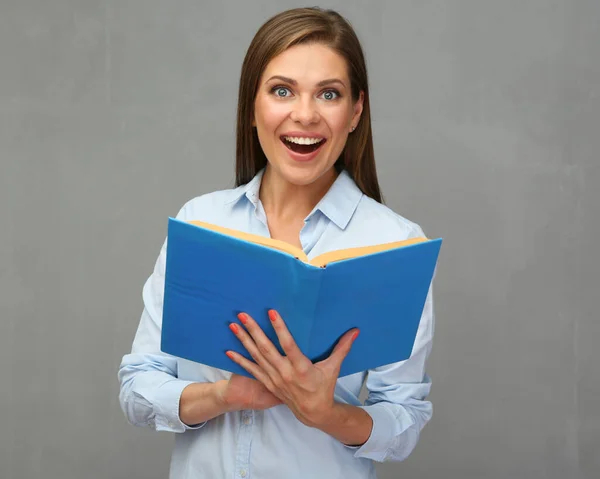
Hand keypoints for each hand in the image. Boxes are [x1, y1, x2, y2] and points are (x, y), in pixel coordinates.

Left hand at [225, 310, 358, 427]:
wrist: (313, 412)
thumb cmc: (323, 387)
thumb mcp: (333, 367)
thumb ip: (342, 348)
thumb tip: (355, 331)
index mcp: (301, 367)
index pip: (288, 344)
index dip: (280, 329)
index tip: (271, 313)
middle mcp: (285, 372)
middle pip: (266, 348)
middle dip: (253, 330)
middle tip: (243, 315)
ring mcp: (274, 378)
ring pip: (256, 356)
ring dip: (243, 341)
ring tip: (233, 326)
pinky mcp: (268, 383)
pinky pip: (251, 370)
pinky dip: (239, 360)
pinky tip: (229, 350)